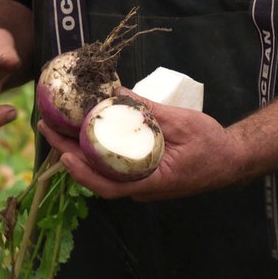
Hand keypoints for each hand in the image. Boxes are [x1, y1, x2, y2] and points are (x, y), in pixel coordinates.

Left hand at [38, 87, 242, 201]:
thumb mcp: (180, 123)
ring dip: (77, 149)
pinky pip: (111, 164)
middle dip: (67, 153)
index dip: (83, 174)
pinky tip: (81, 130)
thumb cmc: (211, 145)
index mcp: (152, 182)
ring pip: (101, 170)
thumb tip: (114, 91)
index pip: (109, 187)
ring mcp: (139, 182)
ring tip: (56, 126)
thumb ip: (146, 110)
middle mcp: (140, 187)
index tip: (63, 155)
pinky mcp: (140, 173)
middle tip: (46, 126)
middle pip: (97, 176)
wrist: (231, 159)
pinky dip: (94, 148)